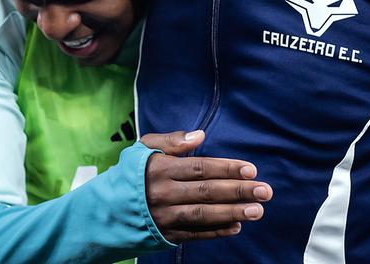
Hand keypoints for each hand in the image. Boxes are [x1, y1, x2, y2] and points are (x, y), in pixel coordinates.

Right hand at [141, 130, 272, 242]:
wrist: (104, 209)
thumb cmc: (130, 174)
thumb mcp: (142, 149)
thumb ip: (171, 140)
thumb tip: (200, 135)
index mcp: (159, 169)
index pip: (200, 168)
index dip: (227, 169)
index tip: (251, 170)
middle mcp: (162, 193)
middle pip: (206, 191)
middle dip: (238, 191)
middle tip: (265, 191)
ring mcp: (164, 216)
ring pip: (203, 214)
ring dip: (233, 212)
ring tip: (257, 211)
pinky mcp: (165, 234)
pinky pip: (194, 234)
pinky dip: (216, 231)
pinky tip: (236, 227)